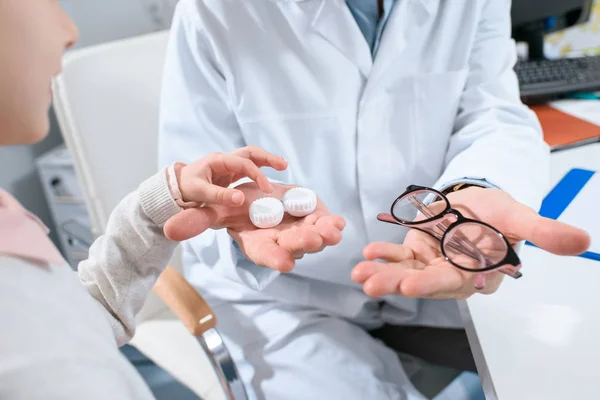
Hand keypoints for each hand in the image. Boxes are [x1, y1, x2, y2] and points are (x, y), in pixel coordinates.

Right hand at [165, 182, 345, 272]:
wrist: (260, 199)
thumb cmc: (236, 208)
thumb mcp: (215, 210)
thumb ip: (197, 221)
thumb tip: (169, 230)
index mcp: (259, 244)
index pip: (266, 255)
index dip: (275, 258)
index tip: (285, 263)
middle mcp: (282, 243)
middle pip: (294, 247)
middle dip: (303, 244)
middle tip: (312, 239)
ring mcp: (302, 234)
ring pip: (315, 238)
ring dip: (324, 235)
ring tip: (332, 229)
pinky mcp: (316, 221)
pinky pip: (326, 225)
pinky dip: (333, 223)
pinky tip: (339, 221)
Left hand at [175, 146, 286, 205]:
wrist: (176, 188)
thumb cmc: (186, 189)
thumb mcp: (201, 193)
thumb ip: (220, 196)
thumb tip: (241, 200)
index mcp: (218, 161)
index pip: (244, 164)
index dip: (257, 175)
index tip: (267, 189)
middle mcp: (225, 159)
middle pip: (251, 153)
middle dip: (268, 157)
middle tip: (284, 165)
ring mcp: (228, 165)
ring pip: (251, 157)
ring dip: (267, 160)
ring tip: (283, 165)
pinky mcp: (230, 173)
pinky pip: (248, 166)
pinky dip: (261, 168)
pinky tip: (271, 173)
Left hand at [351, 187, 590, 299]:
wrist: (481, 201)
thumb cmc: (500, 212)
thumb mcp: (519, 216)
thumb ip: (544, 231)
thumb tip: (582, 241)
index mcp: (480, 272)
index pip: (458, 282)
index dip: (435, 283)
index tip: (412, 284)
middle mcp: (454, 275)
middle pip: (426, 282)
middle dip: (399, 283)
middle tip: (373, 285)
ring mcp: (433, 265)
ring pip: (408, 272)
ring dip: (383, 274)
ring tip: (359, 274)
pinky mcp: (418, 253)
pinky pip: (400, 257)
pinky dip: (383, 256)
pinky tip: (367, 254)